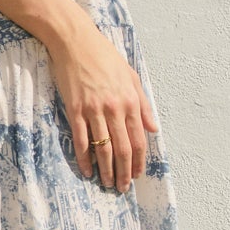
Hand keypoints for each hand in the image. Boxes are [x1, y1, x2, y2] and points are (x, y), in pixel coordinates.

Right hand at [46, 16, 159, 191]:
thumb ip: (144, 104)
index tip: (136, 175)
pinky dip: (84, 158)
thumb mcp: (131, 76)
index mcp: (131, 101)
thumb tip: (154, 128)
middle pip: (122, 149)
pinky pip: (81, 139)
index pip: (138, 139)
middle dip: (123, 172)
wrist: (76, 41)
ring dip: (106, 170)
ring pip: (103, 148)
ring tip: (106, 184)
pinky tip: (87, 170)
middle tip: (122, 188)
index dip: (138, 161)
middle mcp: (115, 108)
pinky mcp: (75, 109)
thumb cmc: (104, 56)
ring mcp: (94, 110)